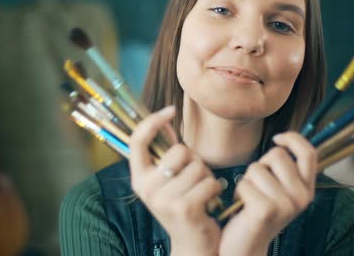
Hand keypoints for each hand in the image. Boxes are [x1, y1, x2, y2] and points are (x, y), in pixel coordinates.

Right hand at [129, 106, 221, 255]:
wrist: (194, 246)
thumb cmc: (185, 207)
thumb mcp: (169, 180)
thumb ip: (167, 153)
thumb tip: (166, 120)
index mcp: (139, 179)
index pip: (136, 141)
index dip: (151, 121)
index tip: (168, 111)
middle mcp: (147, 188)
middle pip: (179, 150)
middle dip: (195, 161)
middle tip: (195, 181)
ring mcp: (163, 199)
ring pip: (198, 166)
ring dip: (207, 177)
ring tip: (202, 194)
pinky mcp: (184, 208)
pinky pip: (209, 181)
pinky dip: (216, 189)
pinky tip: (211, 202)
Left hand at [219, 132, 316, 255]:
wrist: (246, 248)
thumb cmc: (256, 214)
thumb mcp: (277, 190)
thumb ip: (284, 169)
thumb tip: (281, 139)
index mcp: (307, 190)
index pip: (309, 153)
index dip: (293, 138)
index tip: (277, 138)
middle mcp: (302, 197)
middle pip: (277, 155)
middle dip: (261, 165)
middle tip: (257, 188)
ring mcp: (286, 205)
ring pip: (258, 167)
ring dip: (247, 180)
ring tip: (249, 199)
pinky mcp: (266, 210)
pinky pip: (245, 182)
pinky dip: (239, 192)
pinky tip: (242, 208)